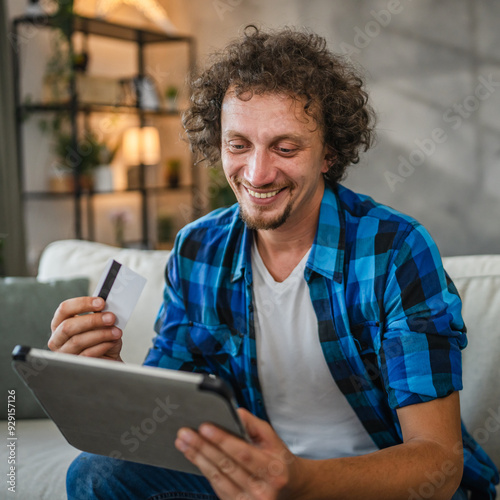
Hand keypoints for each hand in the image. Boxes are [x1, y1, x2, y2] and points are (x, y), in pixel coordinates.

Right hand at [48, 296, 122, 360]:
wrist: (108, 359)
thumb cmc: (101, 339)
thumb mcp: (100, 324)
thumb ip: (100, 314)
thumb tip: (108, 306)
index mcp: (60, 323)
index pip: (64, 309)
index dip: (82, 303)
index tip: (101, 302)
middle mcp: (58, 338)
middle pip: (68, 326)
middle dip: (92, 320)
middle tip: (111, 317)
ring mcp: (64, 353)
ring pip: (77, 341)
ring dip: (101, 334)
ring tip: (116, 331)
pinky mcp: (74, 364)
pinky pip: (87, 354)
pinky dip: (102, 346)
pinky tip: (112, 342)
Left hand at [175, 408, 307, 499]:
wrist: (290, 488)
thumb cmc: (278, 459)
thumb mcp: (273, 439)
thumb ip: (254, 425)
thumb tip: (235, 413)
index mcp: (273, 469)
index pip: (243, 453)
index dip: (222, 440)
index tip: (205, 427)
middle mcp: (263, 489)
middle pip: (226, 466)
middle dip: (203, 447)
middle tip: (186, 433)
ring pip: (218, 478)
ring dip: (198, 459)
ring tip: (184, 443)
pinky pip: (217, 487)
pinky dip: (203, 470)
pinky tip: (194, 456)